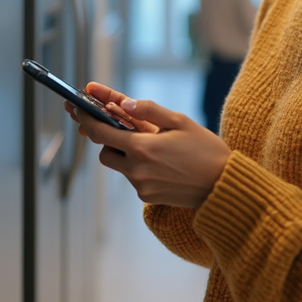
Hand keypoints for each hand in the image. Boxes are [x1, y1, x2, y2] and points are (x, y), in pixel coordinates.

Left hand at [67, 90, 230, 207]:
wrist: (224, 186)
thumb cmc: (205, 149)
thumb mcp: (179, 121)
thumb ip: (148, 111)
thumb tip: (121, 103)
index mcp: (142, 148)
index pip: (100, 133)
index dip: (85, 120)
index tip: (77, 110)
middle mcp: (137, 170)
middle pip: (104, 153)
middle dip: (109, 140)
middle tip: (124, 128)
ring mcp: (141, 186)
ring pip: (119, 166)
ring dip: (126, 154)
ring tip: (153, 146)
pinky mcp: (147, 198)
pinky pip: (133, 178)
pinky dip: (139, 167)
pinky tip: (162, 162)